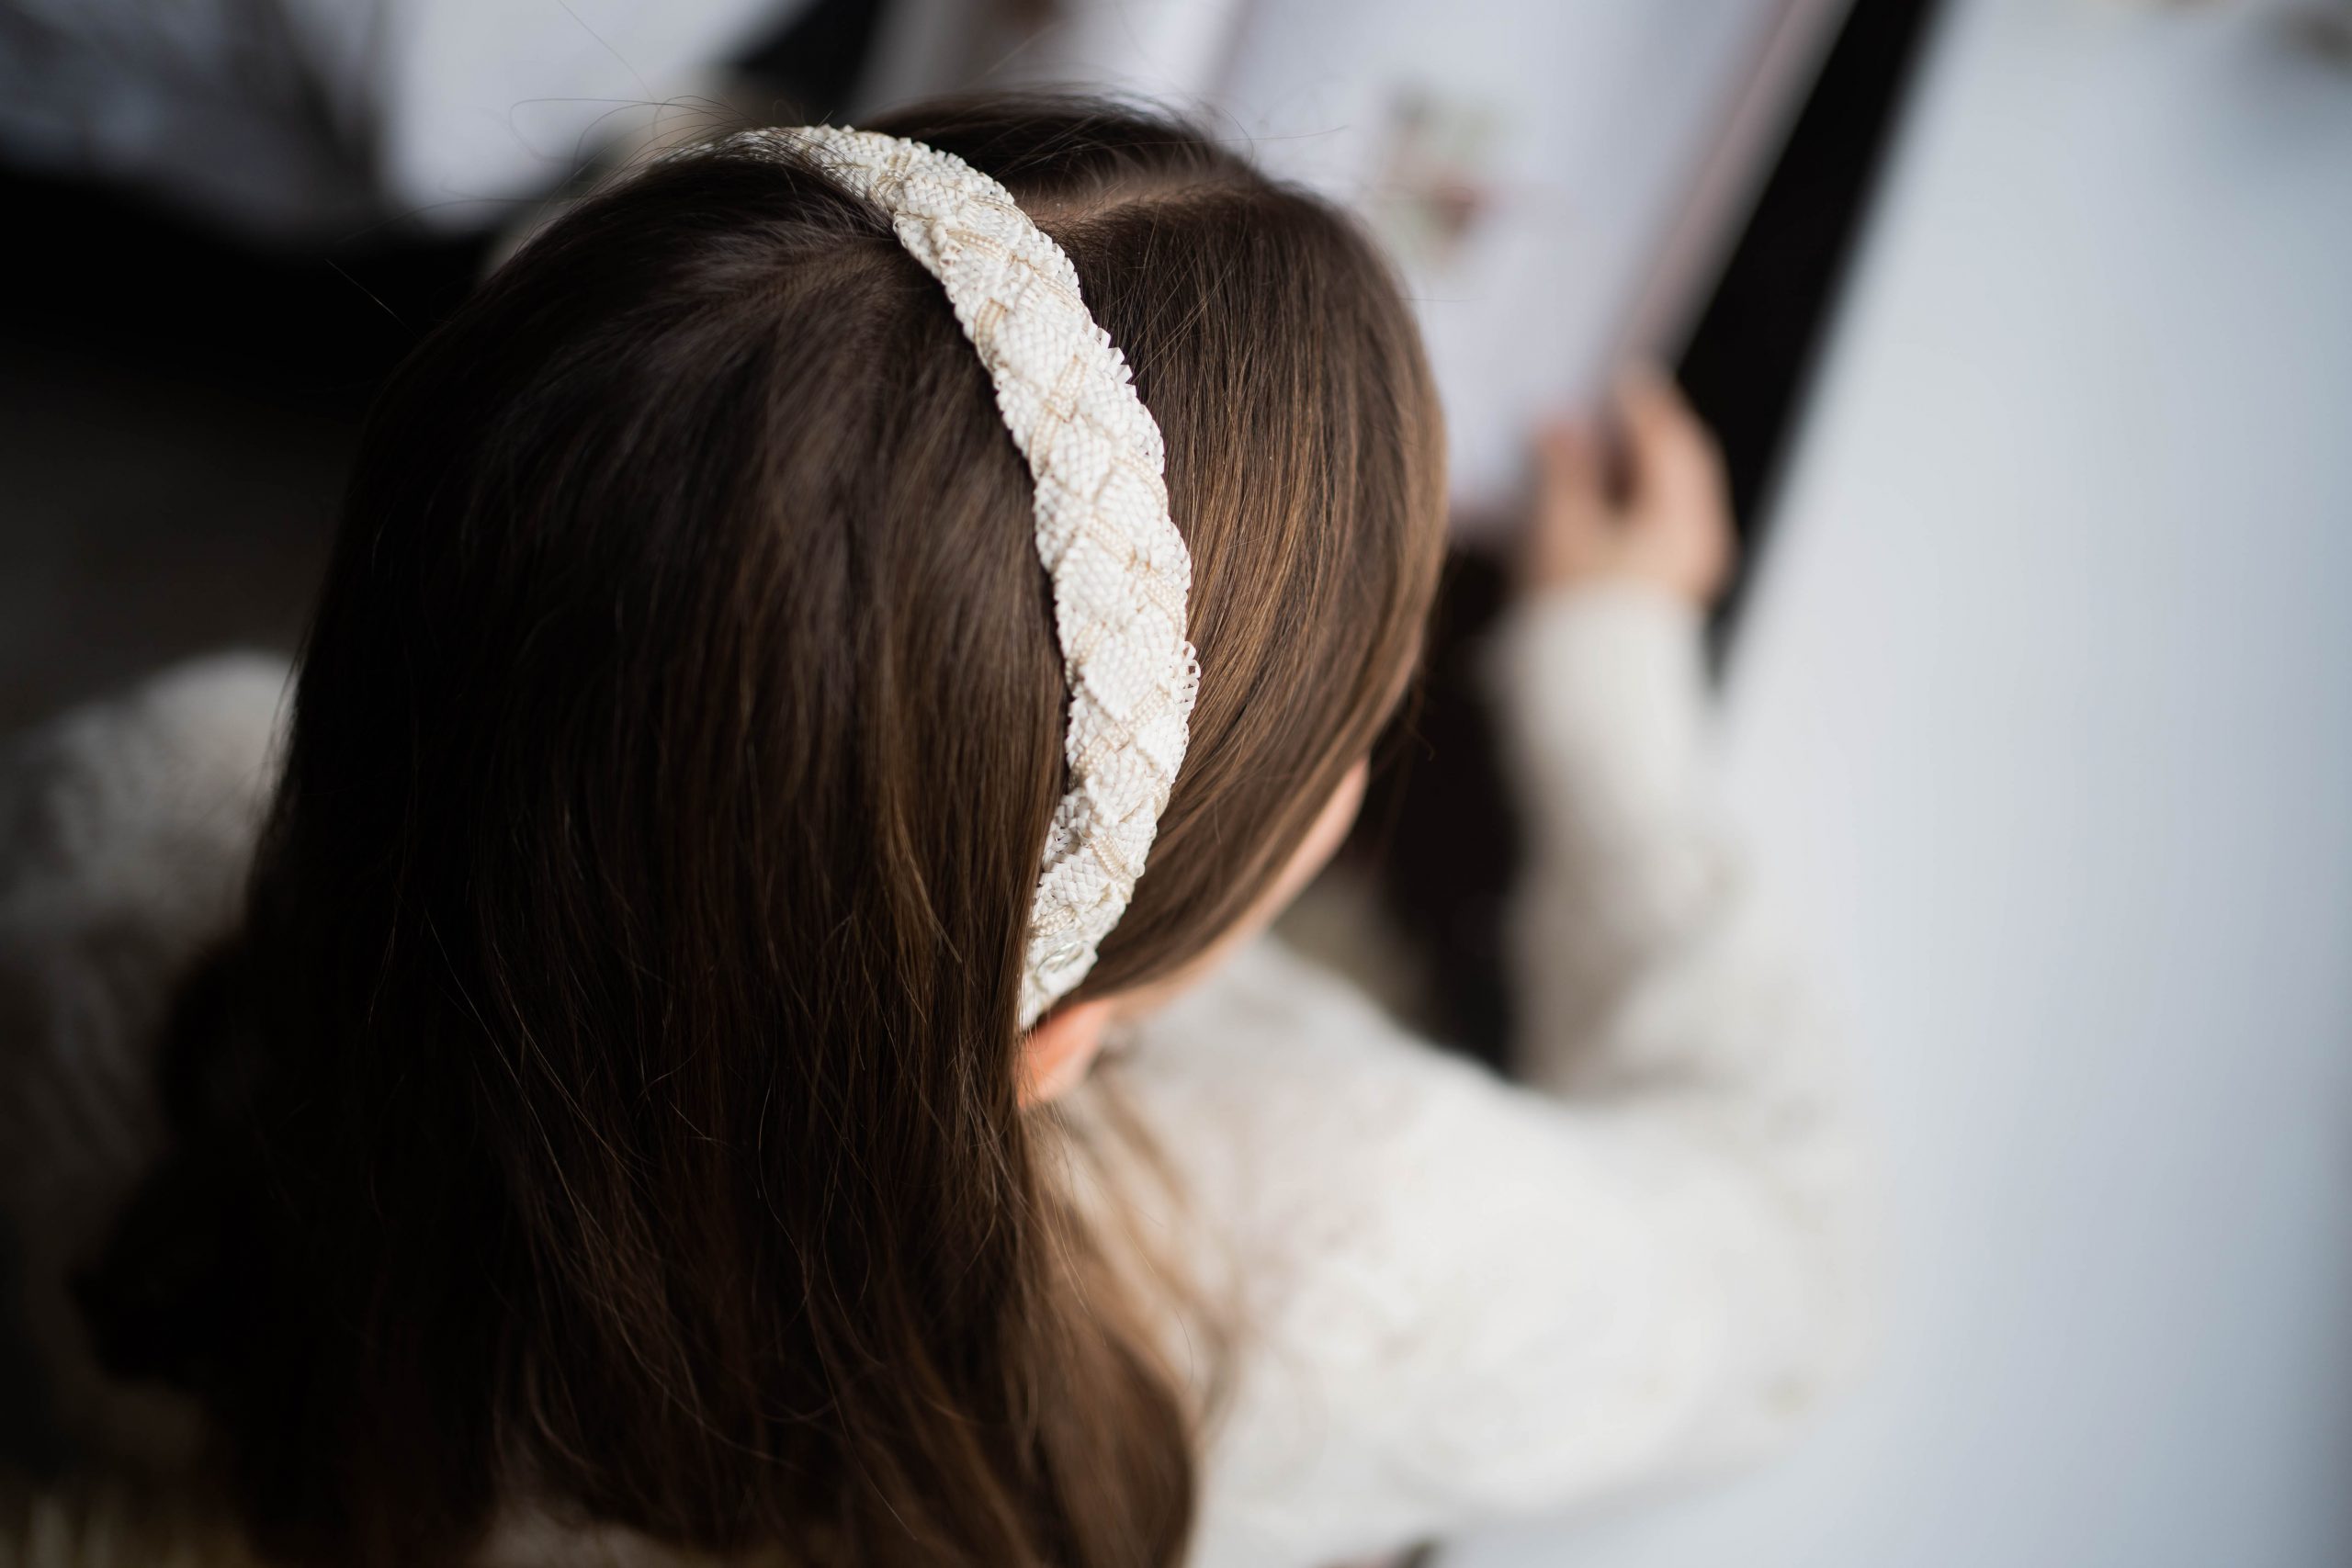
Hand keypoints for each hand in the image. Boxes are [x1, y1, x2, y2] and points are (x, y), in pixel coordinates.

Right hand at [1522, 366, 1736, 606]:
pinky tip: (1609, 501)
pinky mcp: (1674, 590)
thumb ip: (1563, 468)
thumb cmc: (1575, 611)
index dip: (1639, 403)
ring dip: (1644, 467)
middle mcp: (1700, 534)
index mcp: (1680, 511)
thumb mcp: (1560, 526)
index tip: (1617, 378)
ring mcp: (1692, 565)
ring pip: (1676, 495)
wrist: (1590, 694)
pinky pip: (1667, 524)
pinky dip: (1642, 500)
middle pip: (1682, 463)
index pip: (1667, 437)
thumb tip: (1560, 424)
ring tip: (1604, 452)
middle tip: (1616, 408)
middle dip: (1650, 433)